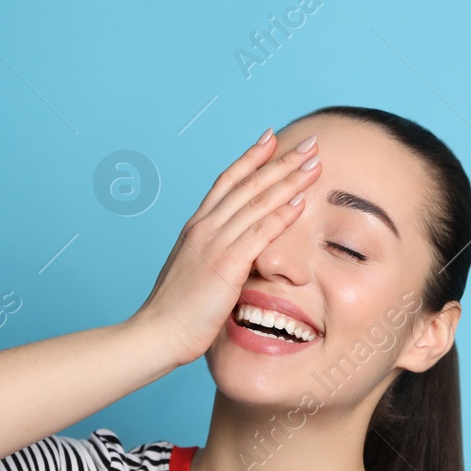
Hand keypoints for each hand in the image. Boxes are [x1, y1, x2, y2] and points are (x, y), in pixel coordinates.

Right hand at [129, 129, 321, 365]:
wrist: (157, 333)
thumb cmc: (175, 310)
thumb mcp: (194, 271)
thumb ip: (213, 255)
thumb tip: (235, 254)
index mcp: (196, 226)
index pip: (227, 181)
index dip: (251, 157)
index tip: (271, 137)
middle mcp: (204, 227)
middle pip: (248, 184)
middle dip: (281, 160)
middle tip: (309, 143)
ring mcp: (214, 244)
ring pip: (257, 202)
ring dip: (289, 180)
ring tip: (314, 164)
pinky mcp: (225, 265)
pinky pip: (259, 233)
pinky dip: (281, 215)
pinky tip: (300, 202)